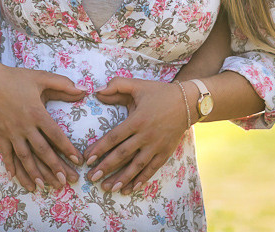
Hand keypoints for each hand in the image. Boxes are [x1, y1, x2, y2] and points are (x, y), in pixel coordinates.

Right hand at [0, 64, 86, 191]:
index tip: (78, 160)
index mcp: (36, 112)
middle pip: (41, 150)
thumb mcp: (41, 78)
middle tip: (65, 181)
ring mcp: (10, 131)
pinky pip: (6, 154)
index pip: (55, 134)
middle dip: (54, 167)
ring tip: (43, 186)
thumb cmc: (16, 78)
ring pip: (24, 156)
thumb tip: (84, 90)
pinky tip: (16, 178)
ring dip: (33, 172)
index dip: (67, 148)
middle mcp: (24, 125)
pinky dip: (11, 166)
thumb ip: (63, 84)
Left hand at [83, 77, 189, 194]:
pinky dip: (142, 179)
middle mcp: (146, 135)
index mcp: (137, 119)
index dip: (100, 148)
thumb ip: (116, 85)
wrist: (187, 102)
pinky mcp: (166, 152)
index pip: (114, 137)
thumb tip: (96, 91)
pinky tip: (131, 188)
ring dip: (122, 178)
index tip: (87, 158)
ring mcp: (157, 146)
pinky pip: (152, 169)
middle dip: (106, 167)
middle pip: (123, 154)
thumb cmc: (159, 93)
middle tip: (92, 178)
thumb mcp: (137, 85)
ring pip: (137, 165)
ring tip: (108, 188)